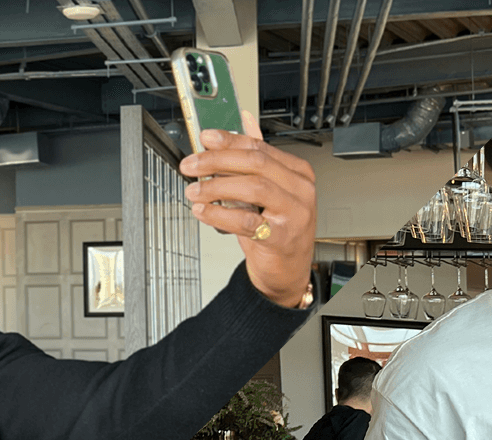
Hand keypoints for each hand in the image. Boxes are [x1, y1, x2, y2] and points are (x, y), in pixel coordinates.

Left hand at [181, 110, 315, 307]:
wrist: (287, 268)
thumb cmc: (277, 227)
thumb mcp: (268, 188)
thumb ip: (257, 154)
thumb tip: (245, 119)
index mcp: (297, 171)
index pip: (259, 147)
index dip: (228, 140)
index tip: (204, 138)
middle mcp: (300, 189)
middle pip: (256, 163)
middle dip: (217, 161)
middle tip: (191, 165)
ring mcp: (295, 213)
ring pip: (253, 187)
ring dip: (216, 187)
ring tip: (194, 191)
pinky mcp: (282, 237)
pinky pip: (247, 221)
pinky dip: (219, 215)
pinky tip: (203, 211)